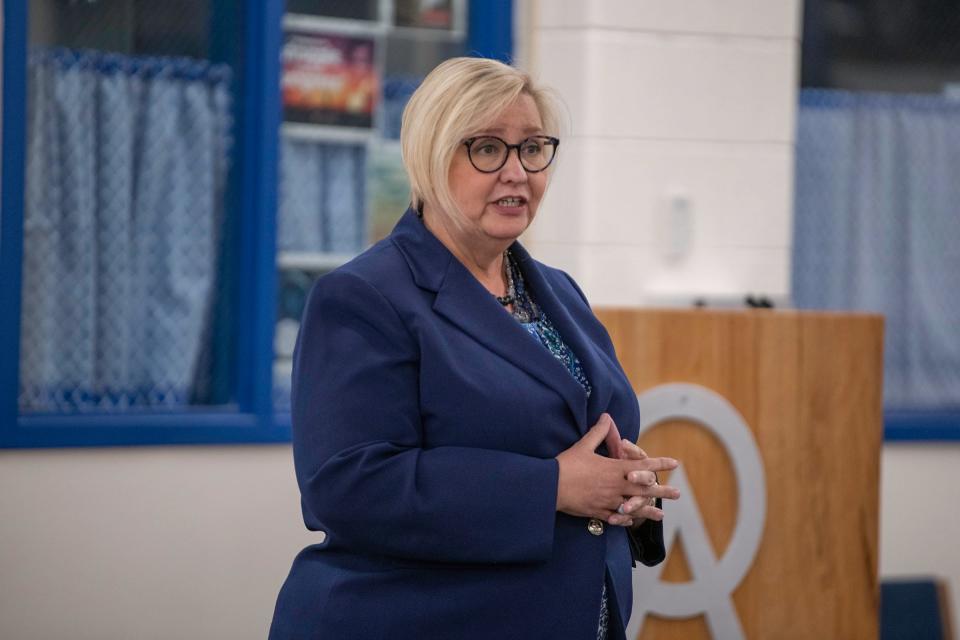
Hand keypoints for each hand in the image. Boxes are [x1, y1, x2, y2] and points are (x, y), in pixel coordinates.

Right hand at [555, 414, 677, 526]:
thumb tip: (606, 417)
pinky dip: (625, 520)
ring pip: (633, 507)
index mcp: (614, 469)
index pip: (642, 466)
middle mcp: (615, 486)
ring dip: (648, 510)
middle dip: (662, 491)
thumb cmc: (567, 464)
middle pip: (643, 489)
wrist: (551, 487)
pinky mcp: (598, 513)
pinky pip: (616, 518)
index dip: (659, 464)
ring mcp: (608, 502)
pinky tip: (631, 522)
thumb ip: (598, 433)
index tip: (674, 463)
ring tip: (661, 515)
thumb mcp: (583, 445)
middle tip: (678, 494)